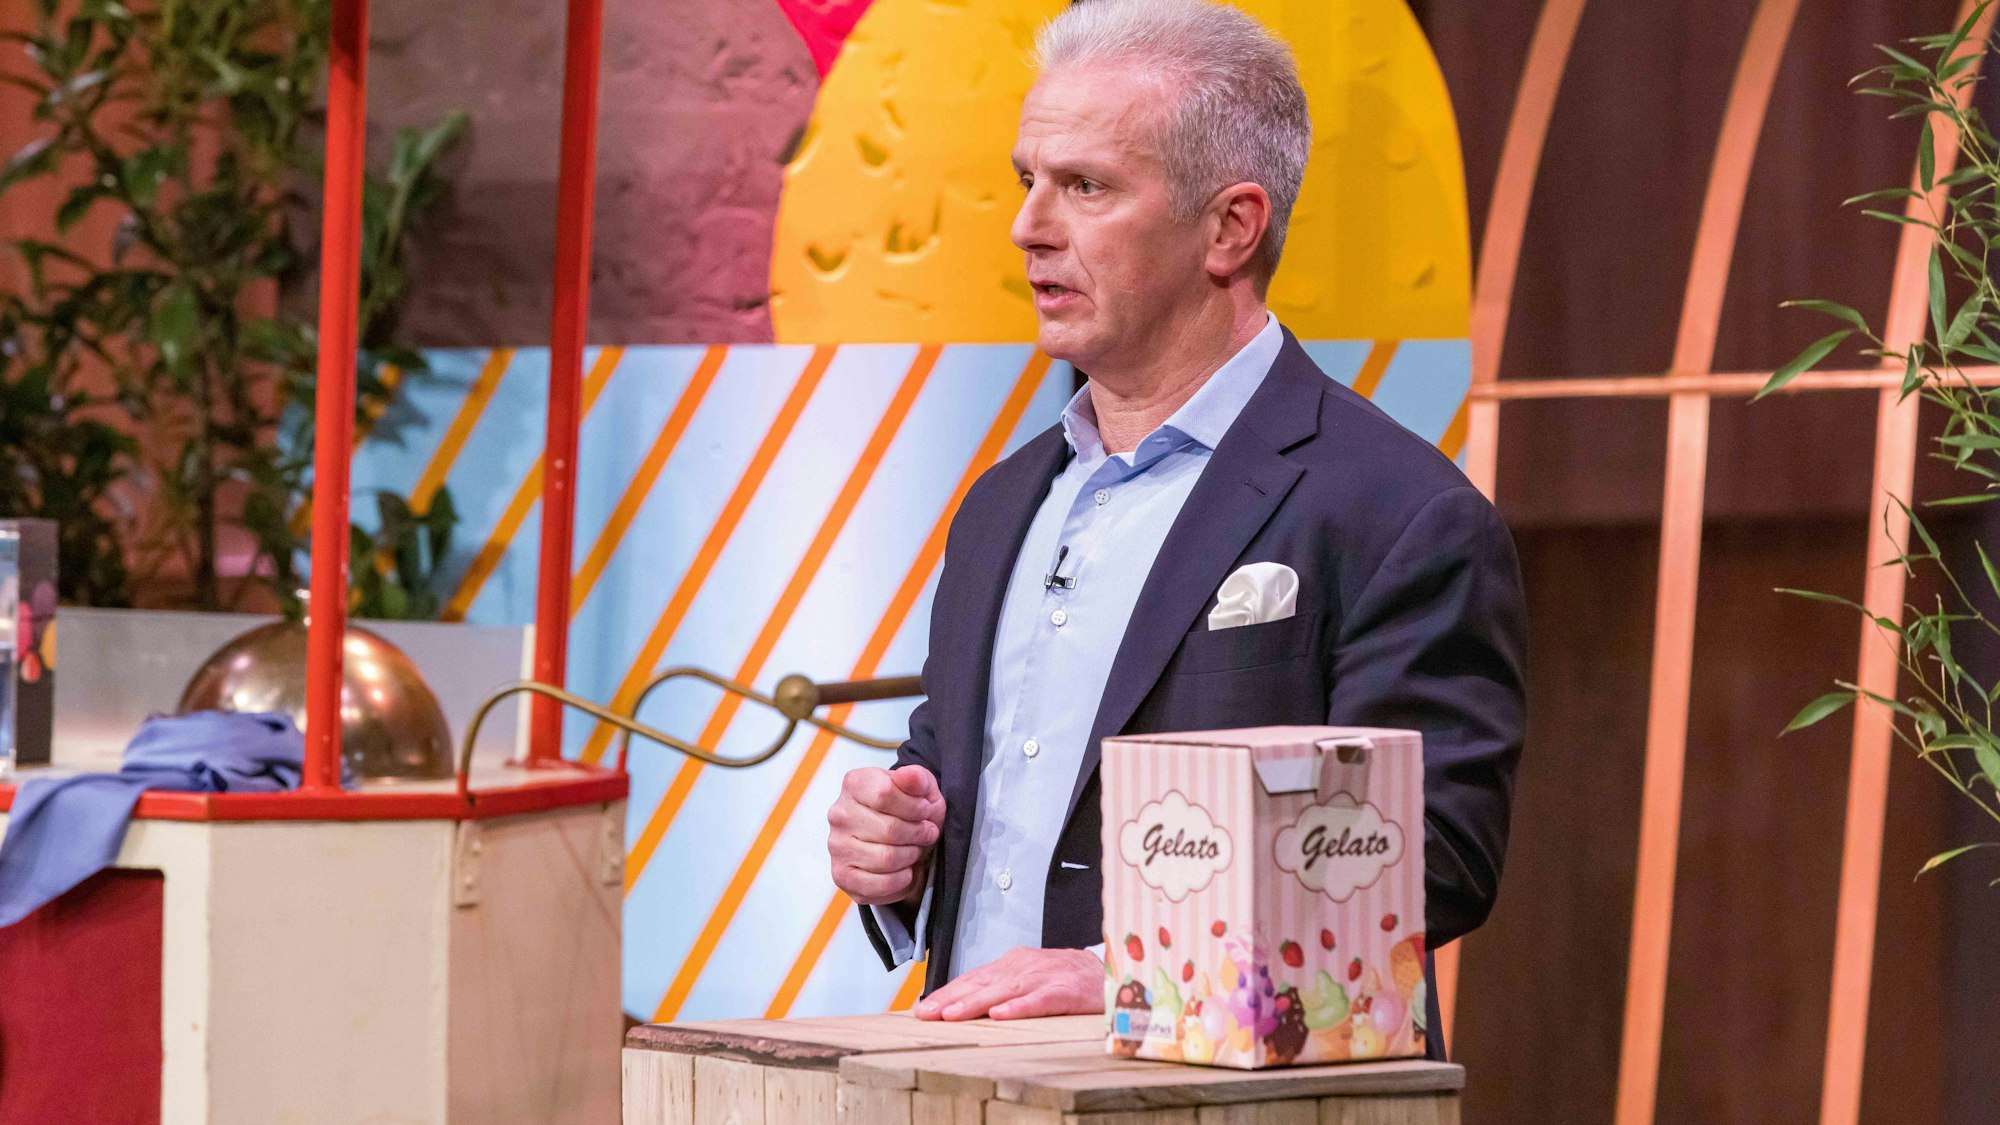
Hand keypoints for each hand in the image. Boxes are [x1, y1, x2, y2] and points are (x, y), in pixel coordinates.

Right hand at [829, 764, 945, 905]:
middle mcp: (840, 814)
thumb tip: (912, 778)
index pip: (884, 793)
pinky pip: (881, 884)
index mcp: (855, 784)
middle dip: (918, 834)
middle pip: (889, 829)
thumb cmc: (909, 812)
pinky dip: (902, 880)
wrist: (900, 841)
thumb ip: (917, 779)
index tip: (925, 811)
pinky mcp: (842, 876)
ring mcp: (837, 846)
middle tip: (927, 834)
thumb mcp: (922, 789)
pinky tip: (904, 870)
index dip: (914, 806)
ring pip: (886, 858)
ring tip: (914, 850)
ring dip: (910, 856)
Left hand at [914, 947, 1105, 1020]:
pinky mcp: (1066, 991)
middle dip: (952, 998)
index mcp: (1014, 964)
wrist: (1111, 973)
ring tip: (952, 1014)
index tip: (924, 1008)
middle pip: (983, 983)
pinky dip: (1019, 1007)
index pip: (973, 978)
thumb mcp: (1029, 979)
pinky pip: (1040, 1000)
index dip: (947, 992)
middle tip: (928, 1013)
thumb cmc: (1066, 978)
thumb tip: (964, 1004)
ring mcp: (1045, 978)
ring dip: (976, 1003)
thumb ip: (1001, 989)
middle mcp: (1025, 967)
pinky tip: (1001, 1015)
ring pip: (1005, 991)